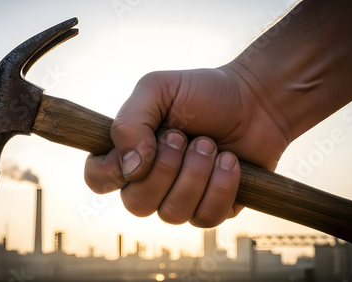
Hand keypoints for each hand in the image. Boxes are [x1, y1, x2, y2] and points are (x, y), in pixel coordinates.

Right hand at [84, 67, 288, 226]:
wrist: (255, 101)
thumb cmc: (203, 93)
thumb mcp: (158, 89)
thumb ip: (130, 121)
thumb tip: (130, 168)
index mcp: (129, 153)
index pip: (97, 180)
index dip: (112, 171)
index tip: (145, 144)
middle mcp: (150, 182)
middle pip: (136, 205)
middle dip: (166, 167)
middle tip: (185, 136)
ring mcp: (180, 199)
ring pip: (172, 213)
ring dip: (196, 173)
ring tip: (211, 145)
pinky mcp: (211, 209)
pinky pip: (205, 218)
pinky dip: (221, 186)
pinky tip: (230, 162)